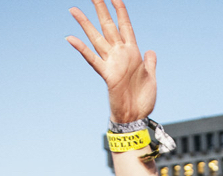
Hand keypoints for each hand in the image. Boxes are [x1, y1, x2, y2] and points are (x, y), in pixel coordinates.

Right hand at [67, 0, 156, 122]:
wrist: (136, 117)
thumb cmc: (143, 99)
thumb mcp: (151, 77)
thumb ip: (150, 62)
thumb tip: (150, 51)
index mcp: (133, 53)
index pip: (125, 26)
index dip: (120, 11)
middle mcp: (120, 55)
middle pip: (108, 26)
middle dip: (101, 10)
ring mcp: (112, 63)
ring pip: (97, 38)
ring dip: (85, 24)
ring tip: (74, 9)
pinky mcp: (107, 75)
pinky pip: (92, 59)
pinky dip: (82, 49)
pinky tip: (70, 38)